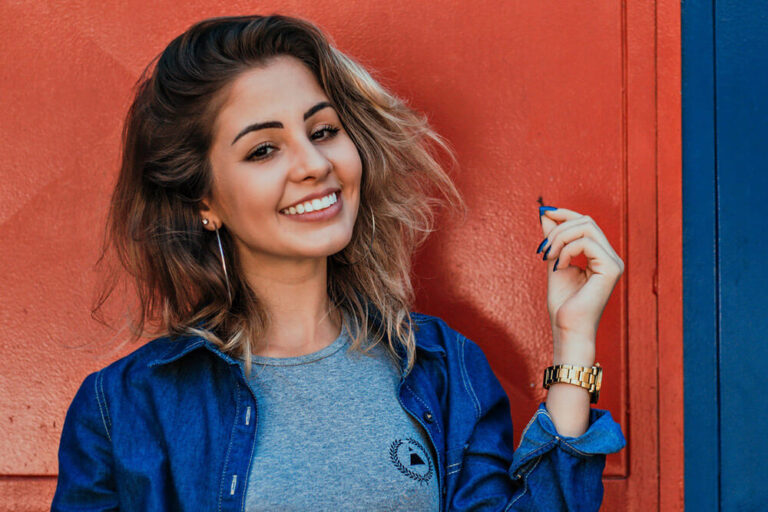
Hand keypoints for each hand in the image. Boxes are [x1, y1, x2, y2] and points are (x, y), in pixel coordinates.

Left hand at [537, 206, 624, 353]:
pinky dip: (567, 250)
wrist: (567, 328)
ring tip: (549, 256)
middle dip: (559, 228)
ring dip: (560, 238)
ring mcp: (614, 262)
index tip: (543, 213)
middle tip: (543, 248)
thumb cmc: (563, 303)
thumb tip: (545, 214)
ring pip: (587, 227)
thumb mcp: (554, 262)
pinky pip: (587, 242)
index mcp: (600, 256)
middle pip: (586, 221)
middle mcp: (611, 257)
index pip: (585, 223)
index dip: (564, 214)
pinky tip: (560, 265)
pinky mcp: (611, 269)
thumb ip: (554, 240)